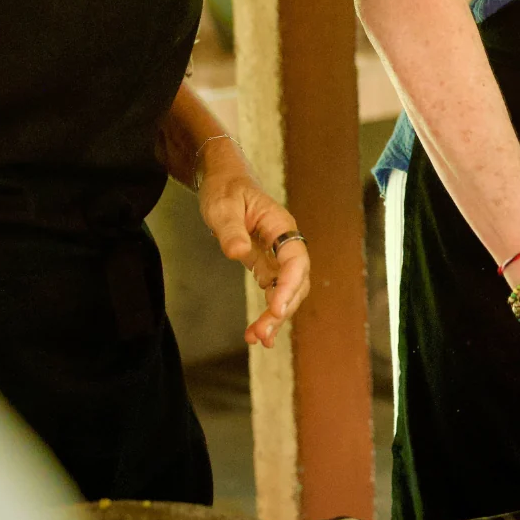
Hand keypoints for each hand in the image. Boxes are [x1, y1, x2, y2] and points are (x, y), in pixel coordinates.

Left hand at [196, 140, 311, 347]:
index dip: (290, 285)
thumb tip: (237, 253)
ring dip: (277, 316)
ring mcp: (277, 255)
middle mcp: (285, 242)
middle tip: (261, 334)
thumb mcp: (222, 207)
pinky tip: (257, 332)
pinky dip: (269, 312)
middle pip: (297, 281)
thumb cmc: (225, 190)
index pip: (295, 258)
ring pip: (288, 291)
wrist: (224, 181)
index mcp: (281, 225)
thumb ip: (230, 230)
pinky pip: (274, 291)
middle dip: (283, 309)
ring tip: (257, 339)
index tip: (277, 308)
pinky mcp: (266, 264)